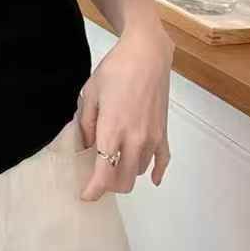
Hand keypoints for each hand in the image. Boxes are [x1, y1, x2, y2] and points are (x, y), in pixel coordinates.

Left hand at [76, 28, 173, 200]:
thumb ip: (86, 123)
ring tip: (114, 160)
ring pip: (139, 172)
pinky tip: (152, 177)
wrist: (147, 54)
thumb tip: (86, 146)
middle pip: (124, 180)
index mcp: (112, 130)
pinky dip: (156, 172)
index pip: (104, 173)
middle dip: (109, 184)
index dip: (94, 190)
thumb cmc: (114, 70)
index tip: (85, 195)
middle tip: (96, 174)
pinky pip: (163, 162)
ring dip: (126, 173)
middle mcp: (135, 140)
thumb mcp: (90, 93)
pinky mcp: (164, 132)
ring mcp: (153, 138)